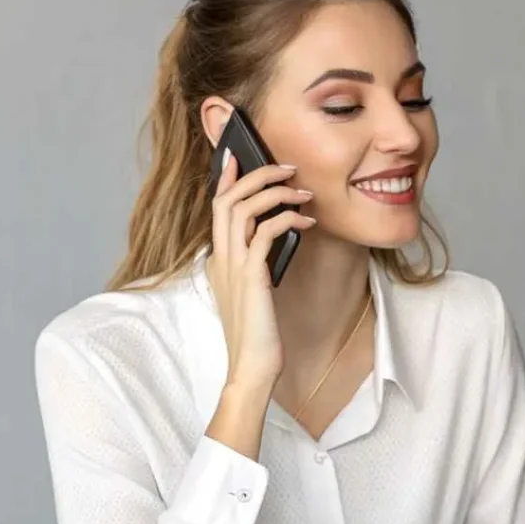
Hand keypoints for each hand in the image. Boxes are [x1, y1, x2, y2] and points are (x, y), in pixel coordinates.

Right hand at [206, 153, 316, 386]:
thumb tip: (272, 240)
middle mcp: (221, 258)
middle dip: (257, 174)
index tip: (238, 155)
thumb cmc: (258, 335)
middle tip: (286, 167)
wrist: (252, 368)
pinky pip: (266, 232)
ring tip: (302, 190)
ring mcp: (233, 266)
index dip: (227, 178)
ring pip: (242, 208)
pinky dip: (287, 219)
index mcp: (219, 260)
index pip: (217, 207)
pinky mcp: (252, 276)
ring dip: (274, 191)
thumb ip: (255, 266)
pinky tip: (308, 222)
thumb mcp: (254, 293)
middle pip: (227, 198)